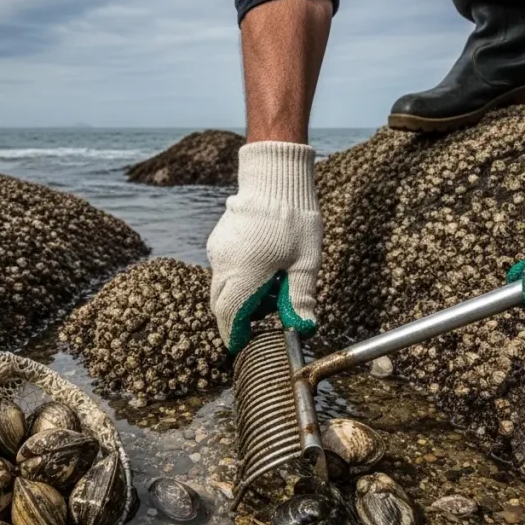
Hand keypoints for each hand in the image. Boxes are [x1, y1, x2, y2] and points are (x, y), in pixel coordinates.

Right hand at [207, 141, 322, 353]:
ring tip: (273, 286)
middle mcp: (224, 265)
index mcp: (244, 274)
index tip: (242, 345)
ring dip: (239, 297)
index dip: (234, 335)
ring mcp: (218, 251)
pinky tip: (264, 268)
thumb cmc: (295, 220)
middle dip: (237, 318)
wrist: (275, 178)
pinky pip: (223, 269)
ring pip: (221, 287)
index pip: (229, 317)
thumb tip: (304, 329)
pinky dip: (237, 279)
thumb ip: (300, 297)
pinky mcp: (218, 241)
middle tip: (264, 318)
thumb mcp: (305, 262)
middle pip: (221, 305)